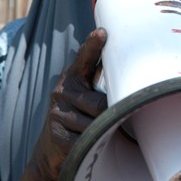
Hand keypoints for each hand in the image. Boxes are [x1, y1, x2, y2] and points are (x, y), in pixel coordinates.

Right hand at [22, 28, 107, 179]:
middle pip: (100, 103)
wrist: (52, 147)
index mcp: (72, 76)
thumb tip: (128, 69)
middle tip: (109, 118)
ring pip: (95, 124)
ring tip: (95, 130)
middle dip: (108, 113)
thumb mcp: (86, 93)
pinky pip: (86, 140)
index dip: (93, 45)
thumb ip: (99, 79)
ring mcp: (57, 113)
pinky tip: (86, 142)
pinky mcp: (57, 135)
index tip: (102, 33)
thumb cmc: (79, 114)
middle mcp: (62, 91)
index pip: (84, 59)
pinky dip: (92, 143)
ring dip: (101, 131)